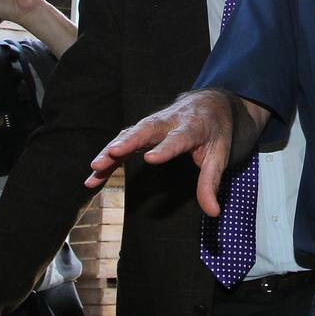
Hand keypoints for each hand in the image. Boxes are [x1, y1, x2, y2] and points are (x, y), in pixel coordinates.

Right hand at [87, 89, 260, 216]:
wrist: (209, 103)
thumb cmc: (214, 131)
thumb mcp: (220, 156)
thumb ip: (211, 182)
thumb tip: (212, 212)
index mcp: (192, 126)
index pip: (177, 138)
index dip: (164, 148)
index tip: (150, 159)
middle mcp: (169, 121)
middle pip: (146, 129)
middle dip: (128, 141)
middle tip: (113, 152)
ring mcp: (153, 123)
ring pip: (129, 133)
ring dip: (111, 149)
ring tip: (95, 166)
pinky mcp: (141, 130)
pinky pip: (122, 141)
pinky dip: (108, 156)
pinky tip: (94, 175)